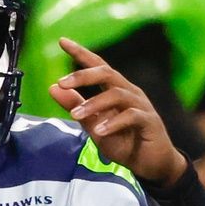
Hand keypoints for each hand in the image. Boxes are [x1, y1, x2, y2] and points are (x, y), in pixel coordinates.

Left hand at [48, 37, 185, 186]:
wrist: (152, 164)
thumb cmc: (124, 143)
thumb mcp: (94, 125)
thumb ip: (76, 106)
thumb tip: (53, 87)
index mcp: (116, 89)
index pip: (98, 66)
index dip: (81, 53)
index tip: (62, 41)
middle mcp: (129, 92)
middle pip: (107, 73)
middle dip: (83, 76)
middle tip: (62, 82)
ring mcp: (141, 105)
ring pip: (116, 94)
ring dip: (93, 104)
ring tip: (75, 115)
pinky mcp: (149, 121)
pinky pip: (130, 116)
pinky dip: (113, 123)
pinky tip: (99, 131)